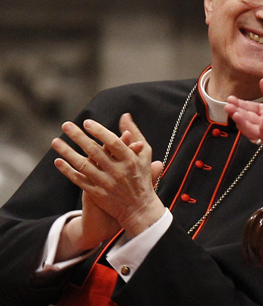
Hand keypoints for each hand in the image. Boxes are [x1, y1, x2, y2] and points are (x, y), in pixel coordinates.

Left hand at [52, 113, 165, 238]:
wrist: (139, 208)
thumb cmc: (142, 177)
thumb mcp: (144, 155)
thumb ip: (135, 135)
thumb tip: (125, 116)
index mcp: (130, 160)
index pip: (113, 143)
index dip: (100, 132)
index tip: (87, 122)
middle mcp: (118, 171)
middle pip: (95, 151)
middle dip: (79, 137)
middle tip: (66, 125)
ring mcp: (106, 183)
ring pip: (84, 165)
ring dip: (68, 152)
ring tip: (55, 141)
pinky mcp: (97, 194)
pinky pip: (79, 180)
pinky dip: (68, 171)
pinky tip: (58, 161)